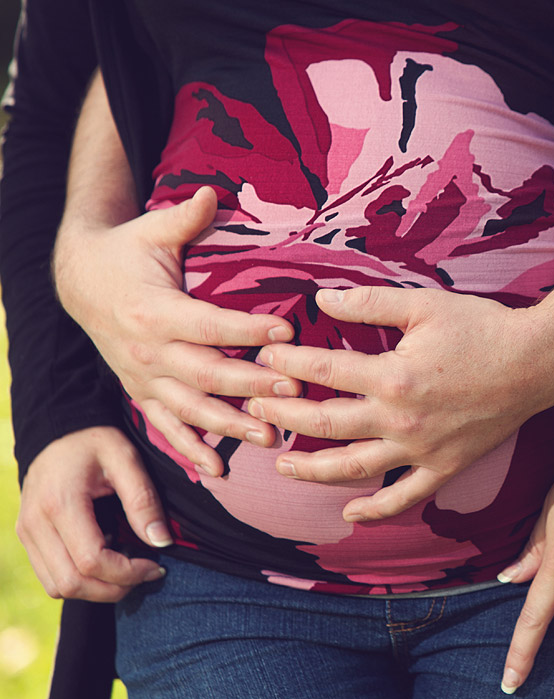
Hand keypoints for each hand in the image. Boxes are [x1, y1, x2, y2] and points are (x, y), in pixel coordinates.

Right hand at [17, 427, 169, 601]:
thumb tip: (160, 542)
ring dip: (96, 589)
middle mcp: (35, 523)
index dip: (127, 573)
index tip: (156, 566)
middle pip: (72, 583)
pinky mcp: (27, 538)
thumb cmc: (96, 442)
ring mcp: (26, 533)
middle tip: (145, 574)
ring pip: (58, 587)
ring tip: (126, 570)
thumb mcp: (127, 459)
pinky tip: (105, 559)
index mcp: (60, 504)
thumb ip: (144, 500)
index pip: (91, 561)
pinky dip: (80, 580)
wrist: (57, 431)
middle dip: (114, 588)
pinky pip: (51, 577)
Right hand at [52, 187, 299, 476]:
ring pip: (191, 409)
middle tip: (294, 390)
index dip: (247, 328)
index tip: (286, 329)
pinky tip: (219, 470)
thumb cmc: (125, 253)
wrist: (77, 282)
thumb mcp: (150, 230)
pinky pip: (166, 428)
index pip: (209, 323)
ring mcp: (143, 378)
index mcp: (153, 310)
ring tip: (270, 437)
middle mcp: (147, 351)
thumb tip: (212, 191)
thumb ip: (184, 218)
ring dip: (230, 425)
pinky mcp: (141, 393)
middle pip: (206, 374)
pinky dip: (191, 450)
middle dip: (252, 384)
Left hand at [248, 286, 553, 520]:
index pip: (324, 371)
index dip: (288, 364)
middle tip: (255, 411)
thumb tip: (320, 299)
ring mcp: (422, 450)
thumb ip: (368, 303)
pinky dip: (376, 511)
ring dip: (313, 470)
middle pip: (326, 425)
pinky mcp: (445, 466)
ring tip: (282, 465)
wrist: (538, 362)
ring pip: (355, 469)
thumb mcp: (424, 305)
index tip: (265, 359)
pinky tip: (350, 514)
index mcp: (394, 376)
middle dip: (283, 417)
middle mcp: (402, 420)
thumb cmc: (483, 328)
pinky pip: (406, 497)